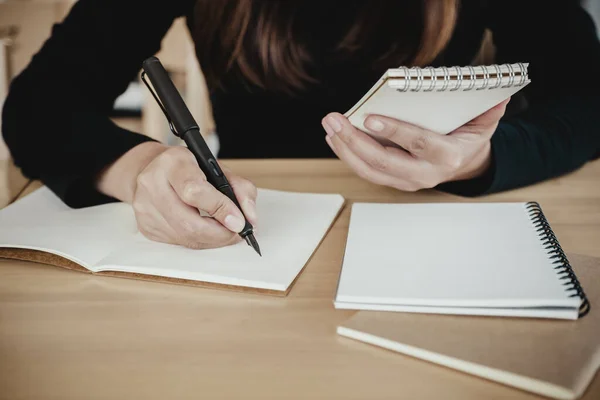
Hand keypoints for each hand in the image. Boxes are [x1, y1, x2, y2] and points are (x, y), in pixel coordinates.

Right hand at [97, 143, 257, 248]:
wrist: (155, 169)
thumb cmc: (189, 168)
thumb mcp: (217, 168)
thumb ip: (240, 189)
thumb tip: (250, 218)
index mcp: (172, 163)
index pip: (195, 191)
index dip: (220, 209)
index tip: (239, 221)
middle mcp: (153, 184)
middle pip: (189, 224)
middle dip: (220, 234)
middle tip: (237, 233)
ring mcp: (145, 208)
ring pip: (185, 238)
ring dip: (212, 240)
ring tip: (226, 232)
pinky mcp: (146, 227)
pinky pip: (179, 243)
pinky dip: (198, 241)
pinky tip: (206, 232)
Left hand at [321, 99, 508, 190]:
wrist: (464, 166)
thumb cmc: (467, 140)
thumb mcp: (483, 124)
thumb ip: (487, 111)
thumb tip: (497, 96)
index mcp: (445, 156)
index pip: (416, 144)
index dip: (393, 132)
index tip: (369, 119)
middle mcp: (424, 173)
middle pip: (383, 161)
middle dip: (354, 141)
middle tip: (334, 120)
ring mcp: (406, 181)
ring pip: (369, 170)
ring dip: (344, 149)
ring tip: (330, 126)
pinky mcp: (394, 182)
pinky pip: (367, 171)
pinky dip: (348, 155)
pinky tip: (335, 138)